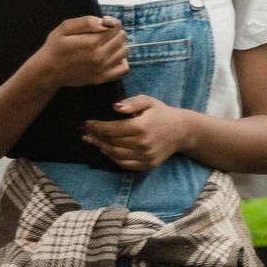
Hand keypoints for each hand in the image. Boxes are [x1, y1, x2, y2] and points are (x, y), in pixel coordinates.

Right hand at [30, 14, 128, 92]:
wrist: (48, 71)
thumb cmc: (55, 47)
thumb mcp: (65, 28)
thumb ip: (86, 22)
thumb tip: (105, 22)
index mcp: (91, 42)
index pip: (116, 27)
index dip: (111, 22)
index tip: (103, 23)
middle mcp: (100, 56)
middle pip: (122, 38)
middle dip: (115, 32)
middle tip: (104, 33)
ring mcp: (102, 69)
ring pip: (125, 52)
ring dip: (119, 45)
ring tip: (107, 44)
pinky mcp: (102, 78)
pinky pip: (124, 69)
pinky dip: (122, 61)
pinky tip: (112, 57)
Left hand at [80, 95, 197, 172]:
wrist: (182, 131)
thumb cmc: (162, 113)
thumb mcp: (148, 101)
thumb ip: (130, 103)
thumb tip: (113, 107)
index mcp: (141, 126)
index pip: (111, 129)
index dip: (96, 127)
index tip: (86, 123)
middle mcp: (142, 144)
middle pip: (111, 142)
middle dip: (95, 137)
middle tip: (84, 133)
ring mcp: (145, 156)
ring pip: (115, 155)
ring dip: (101, 148)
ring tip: (92, 141)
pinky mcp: (148, 165)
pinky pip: (125, 164)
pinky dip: (113, 158)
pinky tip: (106, 150)